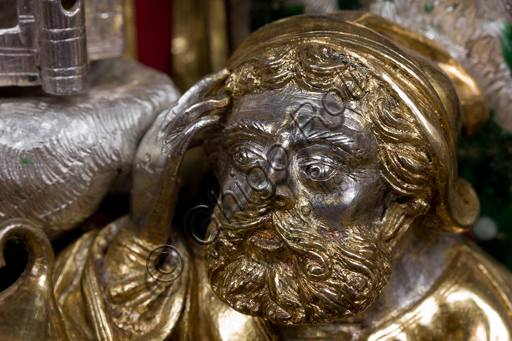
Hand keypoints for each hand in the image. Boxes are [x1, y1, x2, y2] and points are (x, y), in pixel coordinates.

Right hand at [130, 70, 229, 244]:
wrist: (142, 223)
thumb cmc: (158, 195)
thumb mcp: (169, 165)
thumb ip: (181, 145)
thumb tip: (203, 132)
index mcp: (152, 137)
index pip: (177, 106)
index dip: (197, 92)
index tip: (217, 83)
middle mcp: (151, 138)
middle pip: (180, 104)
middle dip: (202, 88)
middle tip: (224, 75)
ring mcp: (154, 149)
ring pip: (181, 118)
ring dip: (205, 106)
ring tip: (225, 100)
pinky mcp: (162, 162)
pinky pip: (182, 138)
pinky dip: (198, 126)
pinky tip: (213, 121)